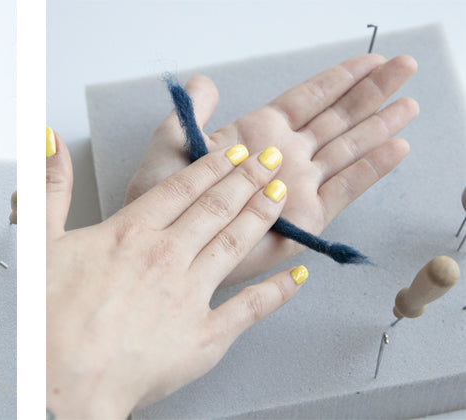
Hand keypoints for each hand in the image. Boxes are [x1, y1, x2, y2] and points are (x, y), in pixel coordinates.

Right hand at [47, 129, 307, 416]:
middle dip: (249, 178)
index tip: (233, 150)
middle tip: (272, 159)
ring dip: (262, 215)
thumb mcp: (37, 243)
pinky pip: (252, 307)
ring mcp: (190, 295)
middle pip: (216, 208)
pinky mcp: (205, 335)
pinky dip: (279, 290)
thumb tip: (48, 142)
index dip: (211, 165)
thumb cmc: (48, 322)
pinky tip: (296, 276)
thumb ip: (48, 188)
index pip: (180, 188)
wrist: (65, 381)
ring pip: (236, 244)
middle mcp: (166, 257)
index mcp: (128, 233)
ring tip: (281, 195)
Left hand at [125, 54, 416, 286]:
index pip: (307, 100)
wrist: (161, 242)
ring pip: (347, 148)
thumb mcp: (172, 144)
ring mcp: (297, 187)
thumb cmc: (160, 198)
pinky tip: (395, 148)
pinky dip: (370, 168)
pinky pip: (343, 189)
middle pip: (337, 118)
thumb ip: (193, 113)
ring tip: (409, 104)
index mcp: (257, 135)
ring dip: (379, 125)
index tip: (369, 61)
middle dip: (371, 93)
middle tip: (405, 67)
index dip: (338, 80)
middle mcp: (284, 158)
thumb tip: (202, 83)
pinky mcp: (304, 219)